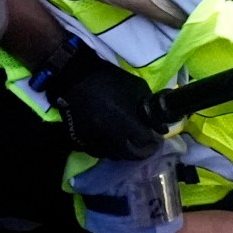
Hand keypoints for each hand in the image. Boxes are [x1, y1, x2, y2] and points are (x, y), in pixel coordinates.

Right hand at [47, 45, 164, 160]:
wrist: (75, 77)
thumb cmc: (108, 80)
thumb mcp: (136, 86)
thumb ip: (149, 105)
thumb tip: (157, 121)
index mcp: (126, 123)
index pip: (145, 140)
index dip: (154, 139)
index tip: (156, 136)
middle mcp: (111, 136)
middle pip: (131, 154)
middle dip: (141, 151)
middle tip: (146, 145)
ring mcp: (94, 140)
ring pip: (114, 155)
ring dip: (124, 151)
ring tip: (128, 143)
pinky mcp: (81, 139)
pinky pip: (98, 151)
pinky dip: (107, 149)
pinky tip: (110, 142)